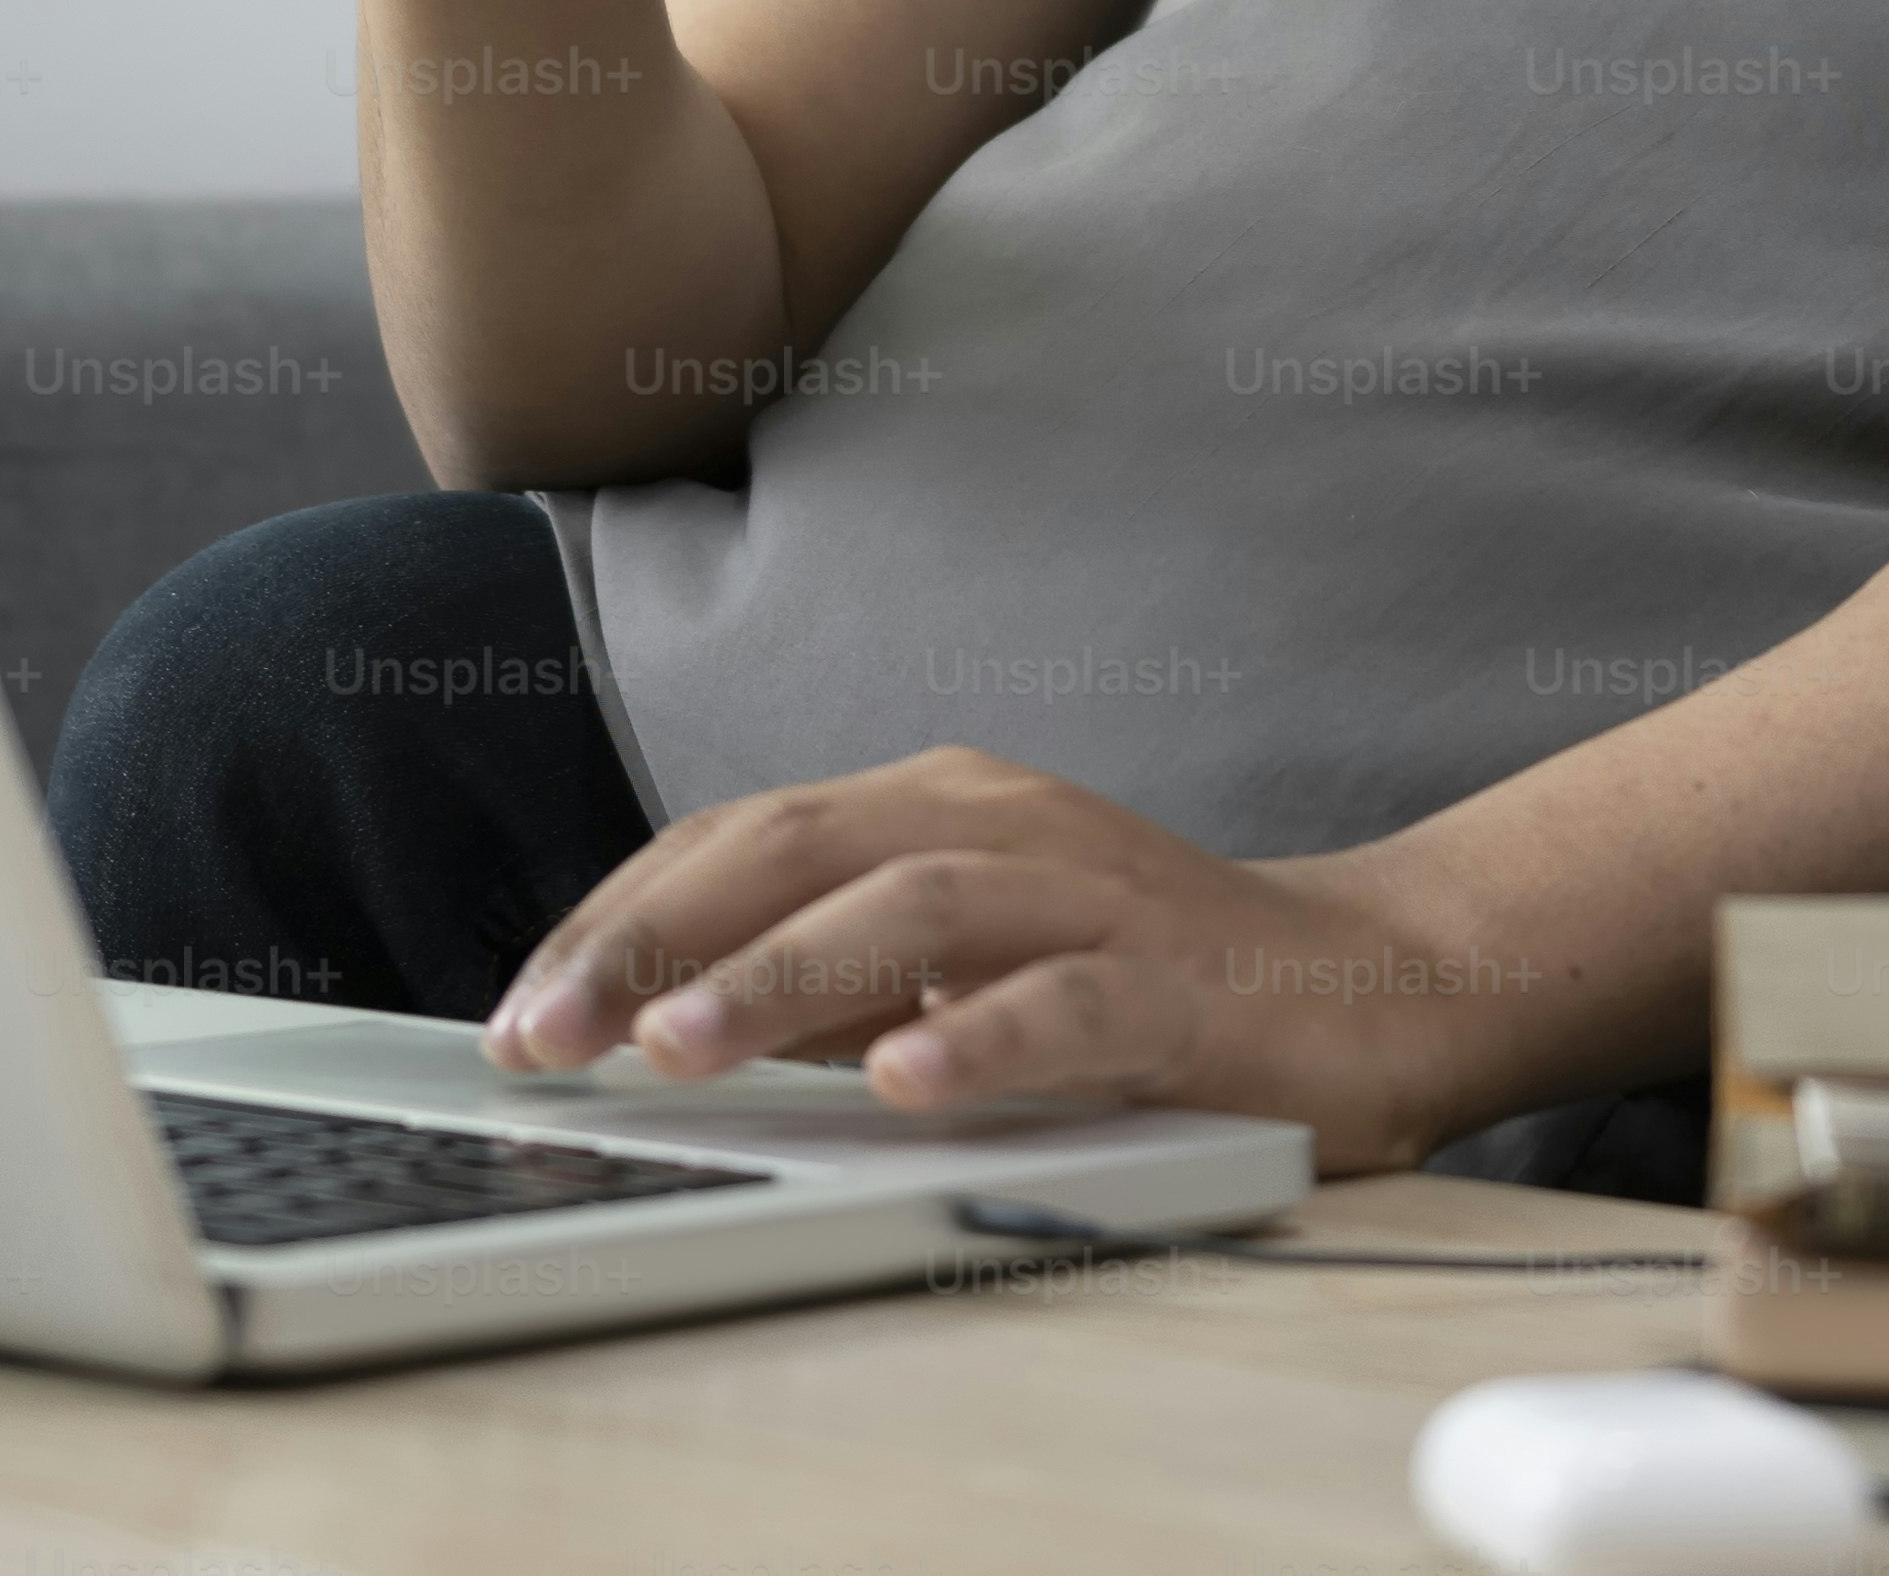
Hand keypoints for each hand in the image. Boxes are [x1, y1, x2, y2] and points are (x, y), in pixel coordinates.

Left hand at [478, 746, 1519, 1177]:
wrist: (1371, 981)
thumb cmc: (1135, 977)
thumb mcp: (949, 964)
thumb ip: (822, 981)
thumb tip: (642, 1028)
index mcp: (929, 809)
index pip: (736, 840)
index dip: (616, 918)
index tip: (517, 1013)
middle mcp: (999, 824)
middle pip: (796, 851)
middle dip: (653, 940)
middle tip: (549, 1033)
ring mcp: (1093, 894)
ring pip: (915, 910)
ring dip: (781, 977)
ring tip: (676, 1046)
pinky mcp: (1181, 983)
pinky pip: (1071, 1001)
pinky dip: (980, 1033)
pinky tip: (903, 1079)